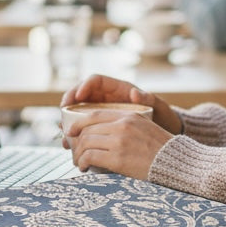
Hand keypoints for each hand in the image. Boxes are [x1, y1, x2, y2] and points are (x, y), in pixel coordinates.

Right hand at [60, 74, 182, 135]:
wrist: (163, 136)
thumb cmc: (162, 116)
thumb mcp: (158, 106)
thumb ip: (148, 99)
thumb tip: (136, 92)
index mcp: (118, 89)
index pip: (96, 81)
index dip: (84, 86)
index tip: (77, 96)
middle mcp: (107, 99)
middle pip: (81, 95)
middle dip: (69, 101)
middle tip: (62, 111)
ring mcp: (102, 113)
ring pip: (79, 112)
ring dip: (69, 121)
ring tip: (64, 132)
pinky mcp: (100, 128)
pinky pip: (84, 128)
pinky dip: (76, 135)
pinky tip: (70, 145)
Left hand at [65, 110, 172, 179]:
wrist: (175, 162)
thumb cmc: (161, 149)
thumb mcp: (144, 127)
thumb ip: (125, 125)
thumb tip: (103, 132)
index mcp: (128, 116)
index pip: (95, 115)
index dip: (79, 123)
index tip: (72, 131)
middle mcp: (122, 126)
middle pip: (88, 130)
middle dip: (77, 142)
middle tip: (75, 152)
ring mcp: (120, 141)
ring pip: (86, 143)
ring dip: (78, 154)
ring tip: (80, 162)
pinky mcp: (118, 158)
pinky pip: (90, 157)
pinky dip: (83, 162)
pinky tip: (85, 167)